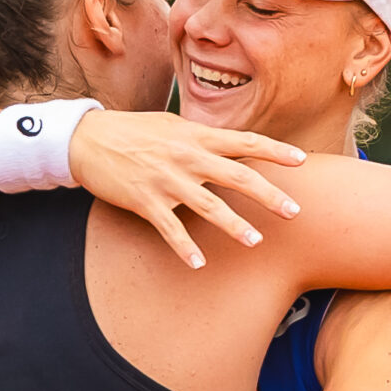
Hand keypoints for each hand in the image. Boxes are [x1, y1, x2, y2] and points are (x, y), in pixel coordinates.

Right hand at [70, 111, 304, 268]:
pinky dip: (184, 248)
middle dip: (269, 195)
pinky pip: (170, 229)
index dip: (275, 152)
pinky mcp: (146, 201)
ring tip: (255, 242)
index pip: (245, 142)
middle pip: (238, 176)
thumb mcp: (172, 127)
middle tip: (294, 212)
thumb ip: (203, 138)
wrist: (88, 139)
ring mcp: (167, 180)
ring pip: (209, 205)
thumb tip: (231, 147)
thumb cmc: (133, 131)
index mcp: (197, 136)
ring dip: (234, 225)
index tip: (302, 161)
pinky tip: (198, 264)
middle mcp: (187, 157)